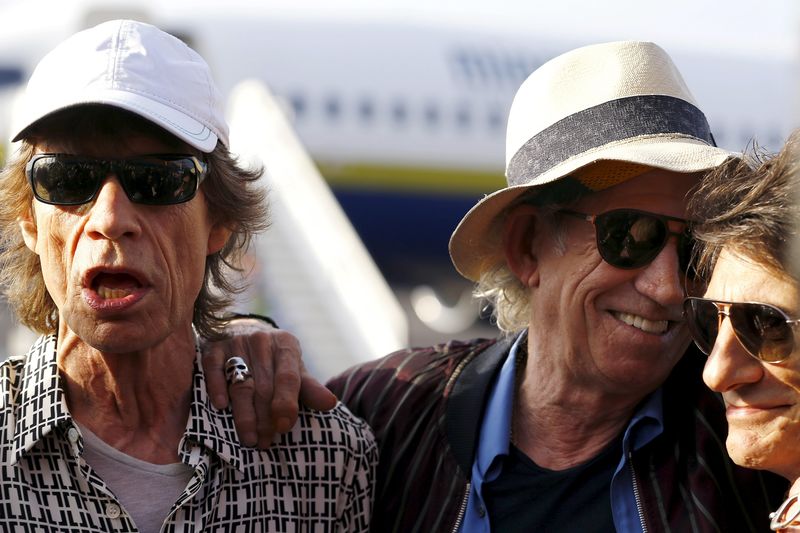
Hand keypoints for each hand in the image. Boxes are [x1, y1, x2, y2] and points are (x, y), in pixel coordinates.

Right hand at [201, 318, 337, 447]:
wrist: (247, 334)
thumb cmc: (276, 363)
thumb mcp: (296, 372)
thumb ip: (310, 389)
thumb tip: (331, 404)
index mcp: (286, 345)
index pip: (288, 377)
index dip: (286, 403)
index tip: (284, 427)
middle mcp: (262, 340)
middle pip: (264, 386)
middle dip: (265, 418)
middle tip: (266, 442)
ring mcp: (237, 342)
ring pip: (241, 383)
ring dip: (244, 414)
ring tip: (250, 439)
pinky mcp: (214, 347)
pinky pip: (214, 368)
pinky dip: (217, 387)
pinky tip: (221, 406)